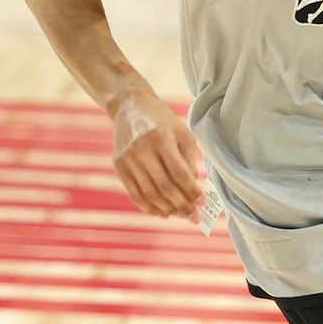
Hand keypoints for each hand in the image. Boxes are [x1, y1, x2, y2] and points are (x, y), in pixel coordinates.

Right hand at [110, 92, 204, 220]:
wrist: (129, 107)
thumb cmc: (162, 120)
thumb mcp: (182, 131)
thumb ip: (189, 158)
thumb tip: (193, 186)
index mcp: (161, 138)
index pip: (179, 173)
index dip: (192, 191)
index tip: (203, 203)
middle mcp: (142, 149)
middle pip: (164, 187)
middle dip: (182, 205)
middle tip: (195, 216)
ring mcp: (128, 159)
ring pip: (149, 194)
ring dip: (167, 210)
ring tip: (181, 216)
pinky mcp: (119, 166)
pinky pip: (134, 194)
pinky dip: (149, 207)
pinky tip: (163, 213)